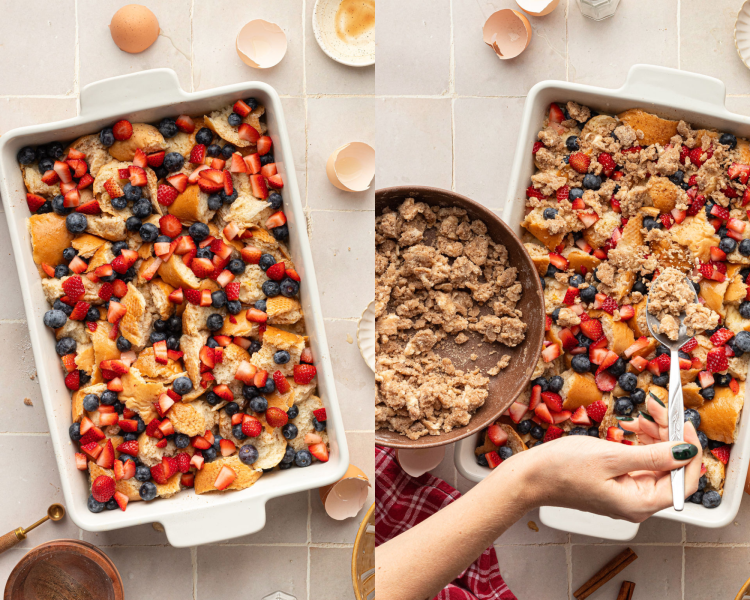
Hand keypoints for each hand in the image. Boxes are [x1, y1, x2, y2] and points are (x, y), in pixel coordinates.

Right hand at [504, 398, 701, 522]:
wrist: (530, 477)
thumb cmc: (562, 469)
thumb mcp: (610, 457)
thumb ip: (652, 455)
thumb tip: (686, 452)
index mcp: (640, 503)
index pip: (685, 481)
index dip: (690, 450)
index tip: (683, 422)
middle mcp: (638, 502)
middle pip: (672, 467)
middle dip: (668, 435)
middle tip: (656, 407)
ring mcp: (627, 491)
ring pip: (657, 460)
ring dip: (653, 435)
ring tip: (638, 415)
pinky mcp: (617, 481)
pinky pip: (640, 460)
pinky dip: (640, 442)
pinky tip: (629, 427)